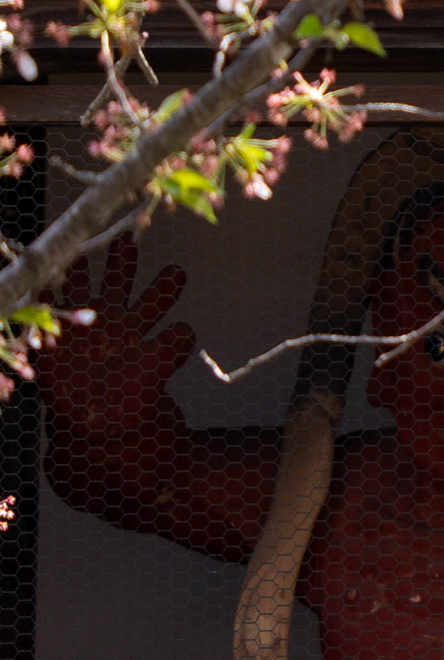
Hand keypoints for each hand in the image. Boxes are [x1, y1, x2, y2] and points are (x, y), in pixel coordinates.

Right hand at [31, 238, 195, 426]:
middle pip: (118, 282)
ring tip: (80, 249)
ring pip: (81, 289)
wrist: (97, 421)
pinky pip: (47, 313)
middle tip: (130, 237)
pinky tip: (41, 284)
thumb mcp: (154, 374)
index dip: (166, 285)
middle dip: (122, 261)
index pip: (157, 298)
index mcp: (140, 327)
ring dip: (79, 271)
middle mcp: (112, 320)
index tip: (177, 271)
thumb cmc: (129, 399)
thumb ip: (170, 352)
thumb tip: (186, 327)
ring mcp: (82, 325)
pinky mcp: (55, 338)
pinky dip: (44, 300)